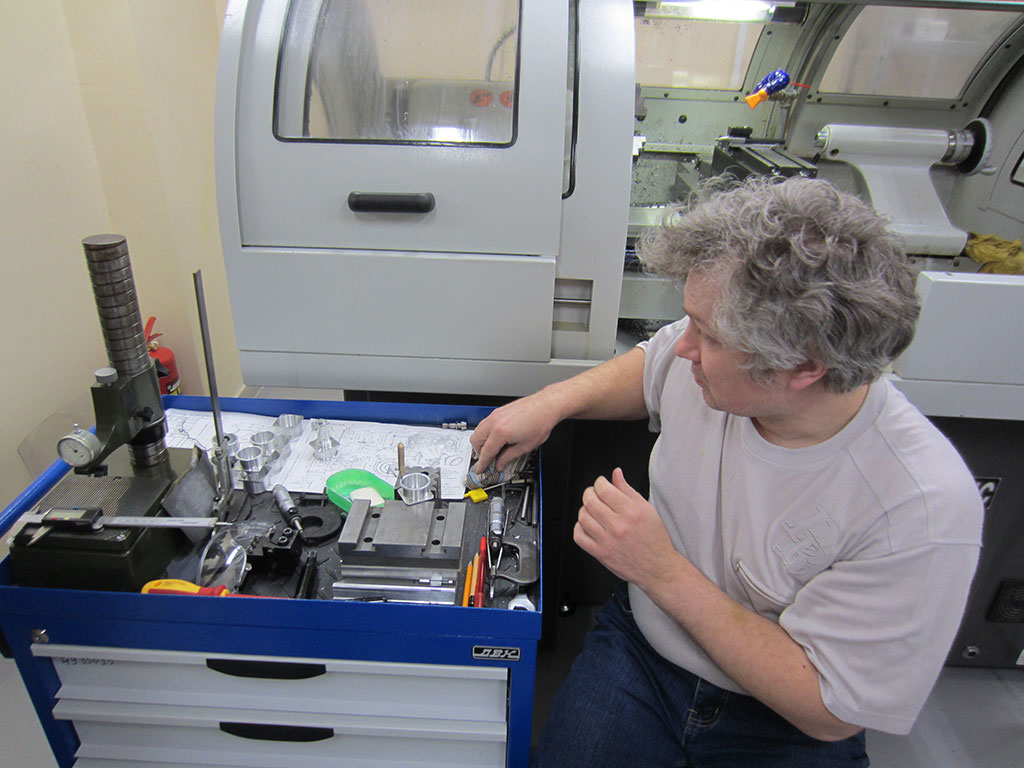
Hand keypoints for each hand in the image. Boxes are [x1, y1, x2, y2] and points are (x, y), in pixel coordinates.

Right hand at [470, 391, 561, 473]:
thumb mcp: (525, 446)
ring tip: (492, 450)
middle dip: (478, 452)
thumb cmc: (540, 422)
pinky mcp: (498, 411)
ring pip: (478, 430)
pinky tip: (495, 438)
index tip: (480, 469)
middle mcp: (495, 421)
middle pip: (475, 440)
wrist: (547, 405)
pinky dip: (486, 432)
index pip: (485, 452)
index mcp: (500, 432)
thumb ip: (509, 457)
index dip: (482, 464)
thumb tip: (500, 464)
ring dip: (481, 441)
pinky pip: (485, 423)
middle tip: (487, 460)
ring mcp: (495, 414)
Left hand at [574, 468, 678, 590]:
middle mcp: (619, 526)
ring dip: (584, 509)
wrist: (658, 568)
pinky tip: (588, 525)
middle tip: (593, 494)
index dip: (599, 483)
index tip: (601, 484)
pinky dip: (579, 527)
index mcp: (632, 512)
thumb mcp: (647, 509)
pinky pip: (579, 536)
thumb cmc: (655, 539)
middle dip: (589, 493)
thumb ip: (628, 490)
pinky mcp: (601, 554)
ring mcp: (608, 541)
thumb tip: (616, 473)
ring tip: (592, 510)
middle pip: (590, 501)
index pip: (604, 489)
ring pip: (583, 517)